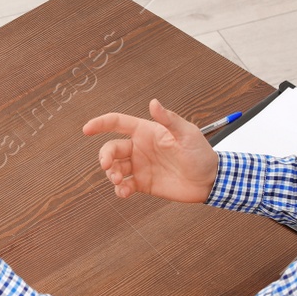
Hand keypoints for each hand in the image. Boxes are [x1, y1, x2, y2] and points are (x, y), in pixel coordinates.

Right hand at [83, 98, 218, 202]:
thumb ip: (169, 120)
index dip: (100, 123)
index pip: (118, 123)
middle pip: (111, 148)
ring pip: (114, 168)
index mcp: (147, 131)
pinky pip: (124, 186)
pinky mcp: (143, 184)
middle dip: (105, 157)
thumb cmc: (201, 154)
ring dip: (111, 174)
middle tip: (108, 167)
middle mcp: (139, 148)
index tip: (86, 129)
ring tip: (119, 181)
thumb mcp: (187, 134)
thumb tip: (153, 103)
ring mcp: (140, 166)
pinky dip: (120, 190)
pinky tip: (123, 192)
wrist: (210, 181)